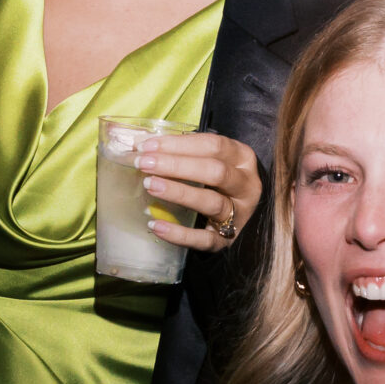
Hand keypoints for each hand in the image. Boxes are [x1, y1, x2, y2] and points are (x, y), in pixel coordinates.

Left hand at [137, 132, 260, 252]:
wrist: (240, 217)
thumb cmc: (217, 181)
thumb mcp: (209, 160)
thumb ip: (180, 151)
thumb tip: (138, 142)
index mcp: (243, 158)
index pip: (213, 145)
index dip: (179, 144)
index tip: (147, 146)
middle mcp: (246, 185)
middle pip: (215, 171)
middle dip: (176, 165)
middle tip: (144, 164)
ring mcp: (240, 215)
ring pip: (212, 202)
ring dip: (178, 192)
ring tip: (150, 185)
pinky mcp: (227, 241)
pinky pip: (203, 239)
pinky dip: (179, 234)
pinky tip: (156, 225)